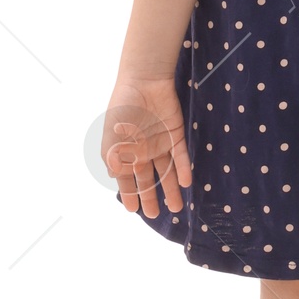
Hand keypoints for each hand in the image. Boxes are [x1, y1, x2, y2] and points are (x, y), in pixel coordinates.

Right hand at [101, 75, 192, 219]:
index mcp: (125, 151)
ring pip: (166, 171)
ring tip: (176, 208)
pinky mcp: (175, 134)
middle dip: (151, 197)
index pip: (127, 178)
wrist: (143, 82)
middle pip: (148, 178)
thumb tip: (114, 176)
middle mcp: (143, 150)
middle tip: (155, 216)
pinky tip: (185, 184)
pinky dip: (182, 169)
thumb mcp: (113, 135)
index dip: (129, 194)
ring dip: (170, 189)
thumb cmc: (123, 109)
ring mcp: (160, 143)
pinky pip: (180, 156)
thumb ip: (114, 156)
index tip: (132, 211)